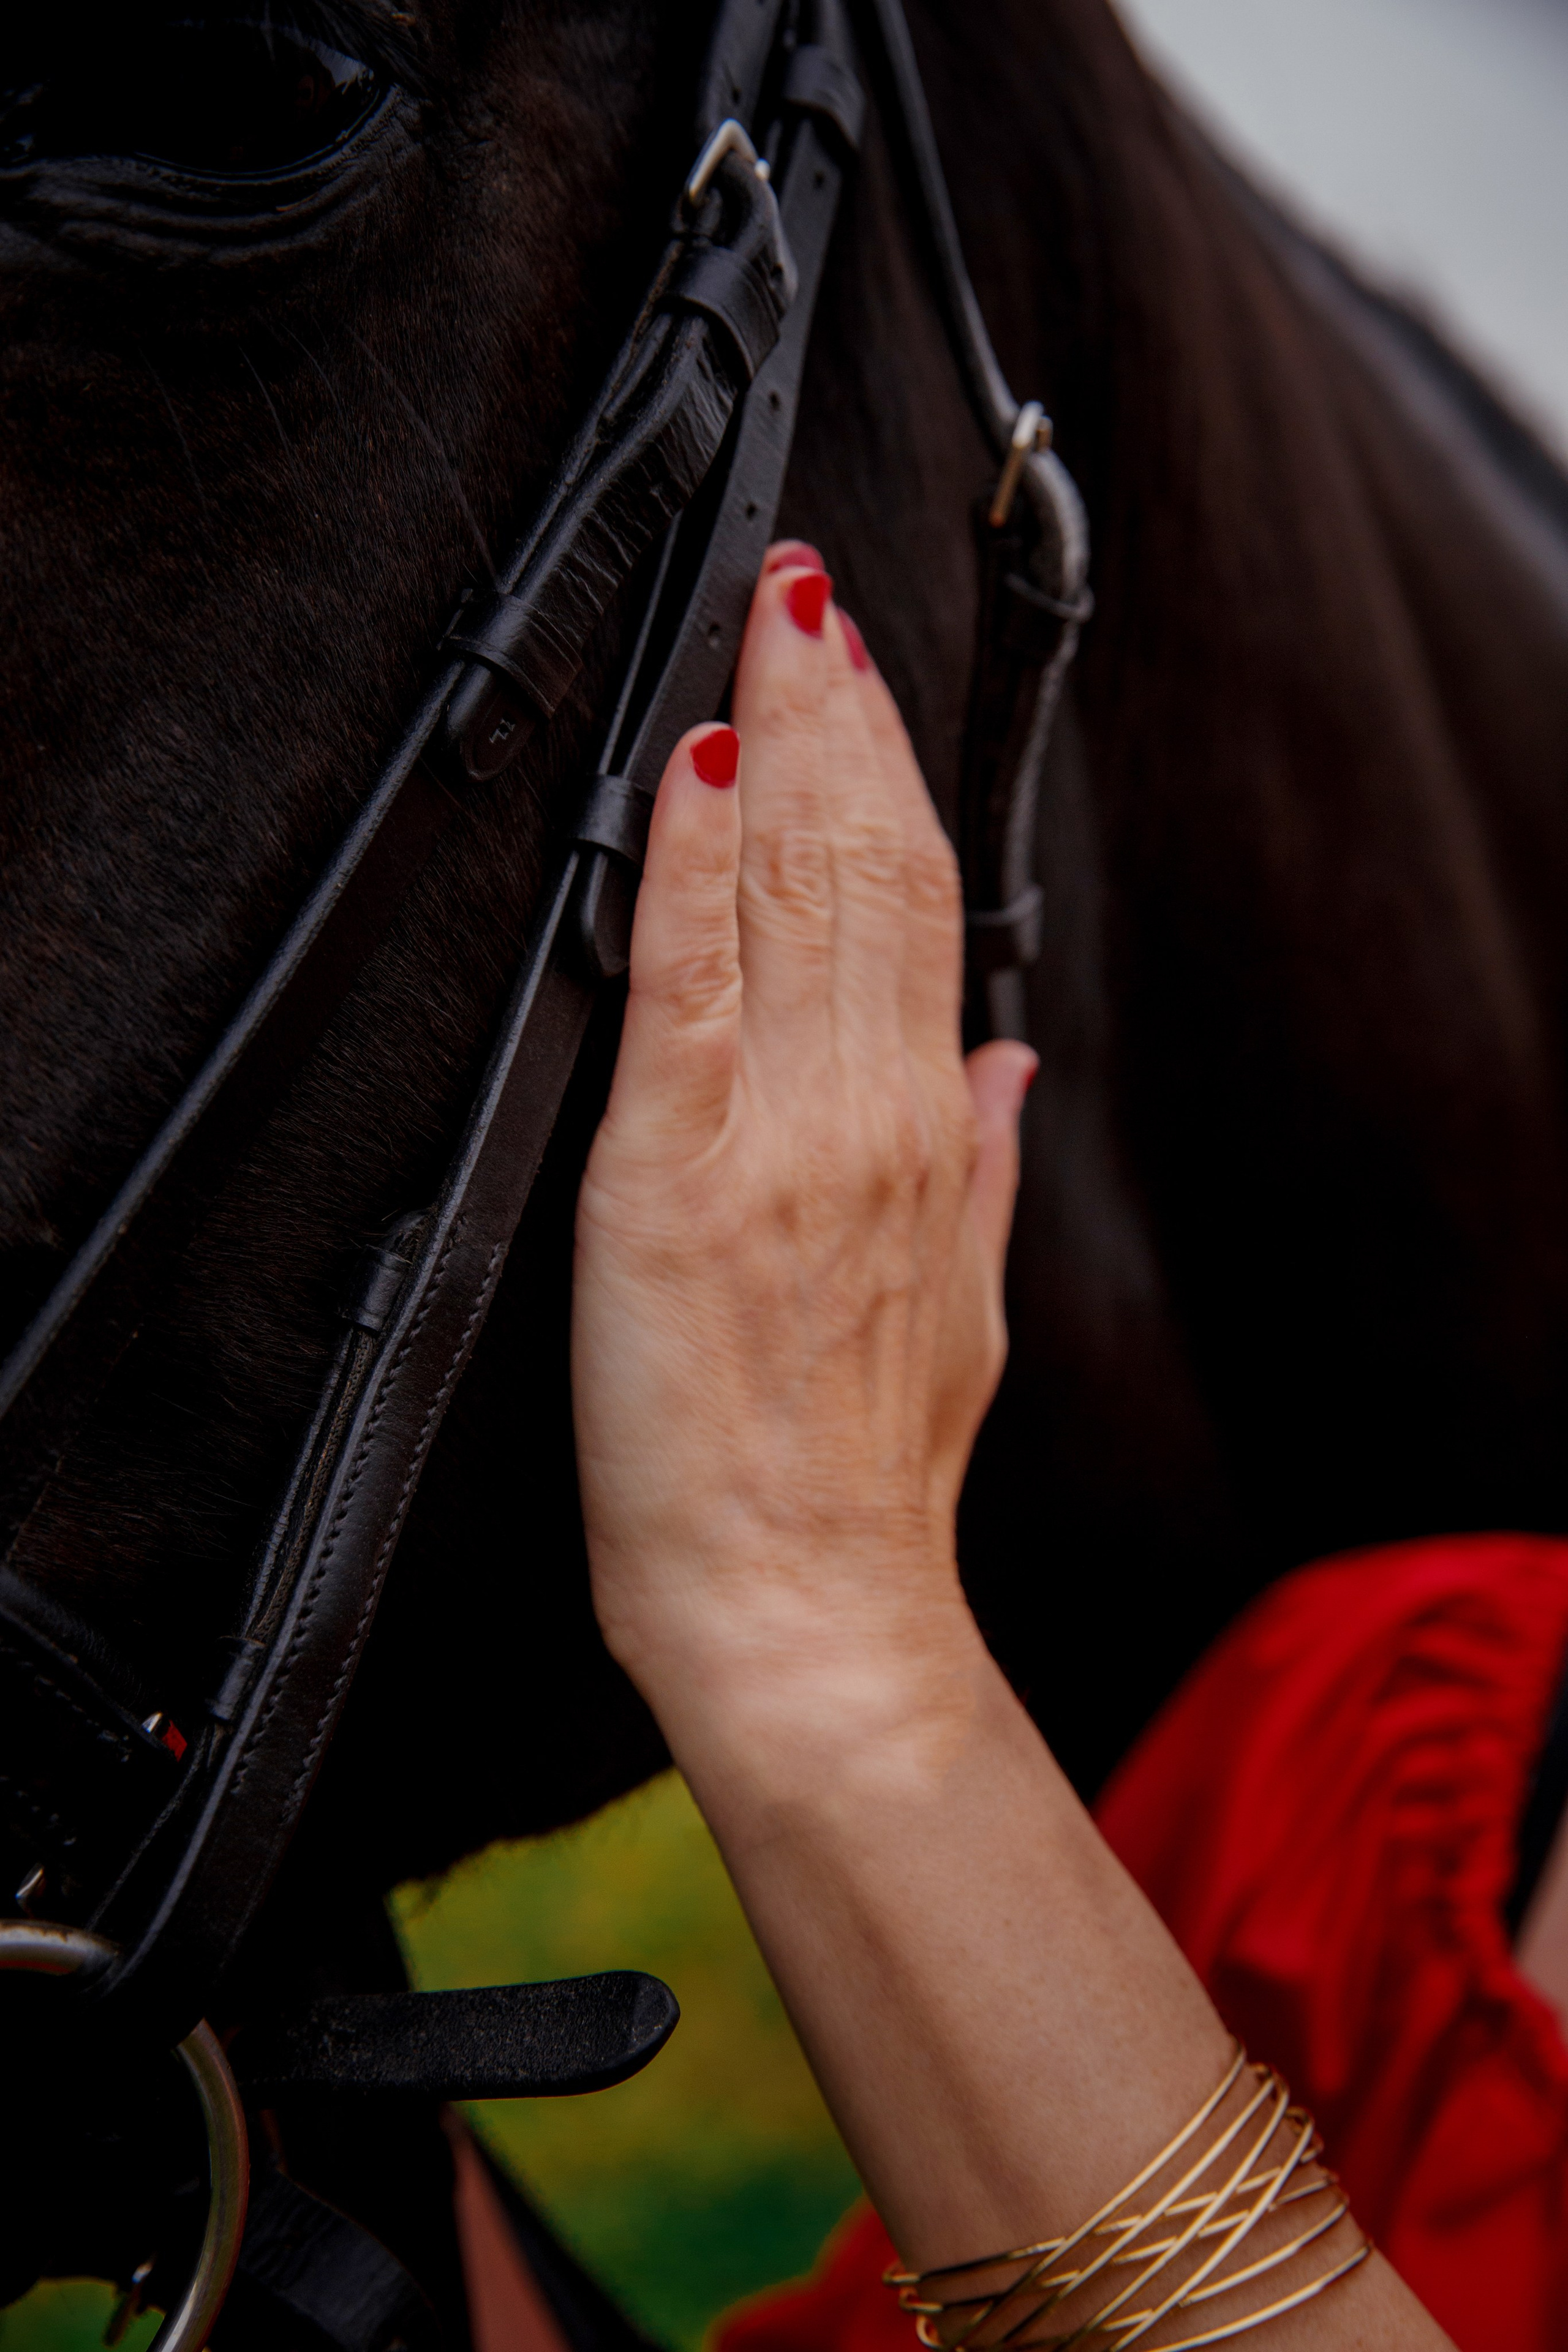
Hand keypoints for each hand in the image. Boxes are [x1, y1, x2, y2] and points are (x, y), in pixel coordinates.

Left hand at [572, 548, 1035, 1727]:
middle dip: (835, 714)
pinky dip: (692, 874)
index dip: (888, 770)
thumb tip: (1009, 1053)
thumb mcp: (968, 1306)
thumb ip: (986, 1160)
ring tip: (768, 629)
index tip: (859, 672)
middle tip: (806, 591)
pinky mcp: (674, 1184)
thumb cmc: (868, 1471)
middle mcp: (863, 1119)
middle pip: (864, 869)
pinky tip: (692, 772)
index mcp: (922, 1136)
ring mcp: (776, 1144)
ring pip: (792, 900)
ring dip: (777, 745)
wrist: (803, 1606)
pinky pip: (688, 997)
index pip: (920, 905)